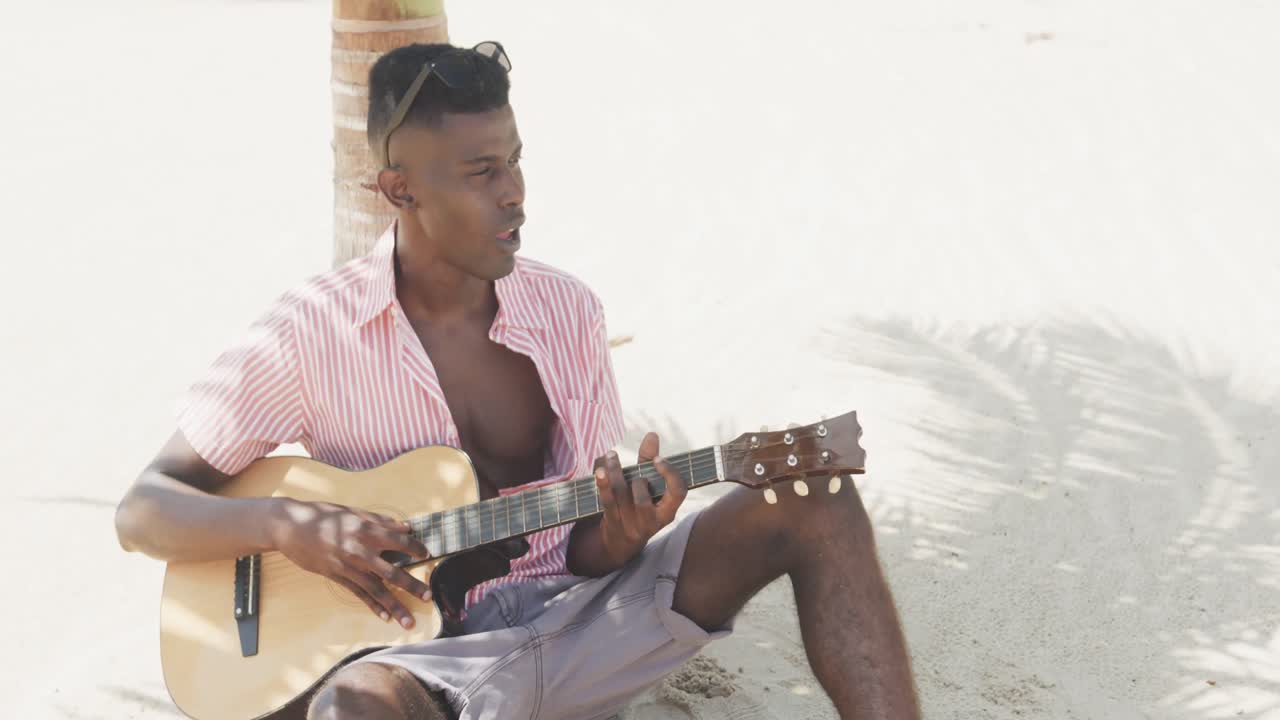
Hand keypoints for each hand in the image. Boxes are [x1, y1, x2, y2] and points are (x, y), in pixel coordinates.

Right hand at [268, 498, 431, 628]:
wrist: (290, 526)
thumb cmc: (322, 514)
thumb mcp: (353, 511)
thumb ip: (381, 520)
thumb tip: (406, 527)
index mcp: (366, 530)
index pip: (399, 541)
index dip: (415, 549)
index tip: (427, 555)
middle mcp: (360, 550)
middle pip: (392, 572)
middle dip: (412, 586)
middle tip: (428, 597)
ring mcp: (348, 566)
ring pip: (376, 590)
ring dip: (394, 607)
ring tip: (409, 621)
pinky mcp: (336, 576)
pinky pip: (358, 594)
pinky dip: (372, 606)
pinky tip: (384, 617)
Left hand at [594, 432, 687, 567]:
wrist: (619, 544)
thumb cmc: (638, 505)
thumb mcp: (648, 486)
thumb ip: (648, 461)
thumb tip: (652, 434)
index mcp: (668, 511)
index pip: (678, 493)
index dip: (670, 475)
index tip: (658, 459)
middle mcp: (652, 521)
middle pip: (644, 498)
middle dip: (635, 476)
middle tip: (624, 460)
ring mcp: (632, 526)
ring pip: (622, 497)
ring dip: (614, 473)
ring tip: (610, 455)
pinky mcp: (613, 525)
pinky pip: (608, 503)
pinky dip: (602, 485)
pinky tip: (600, 470)